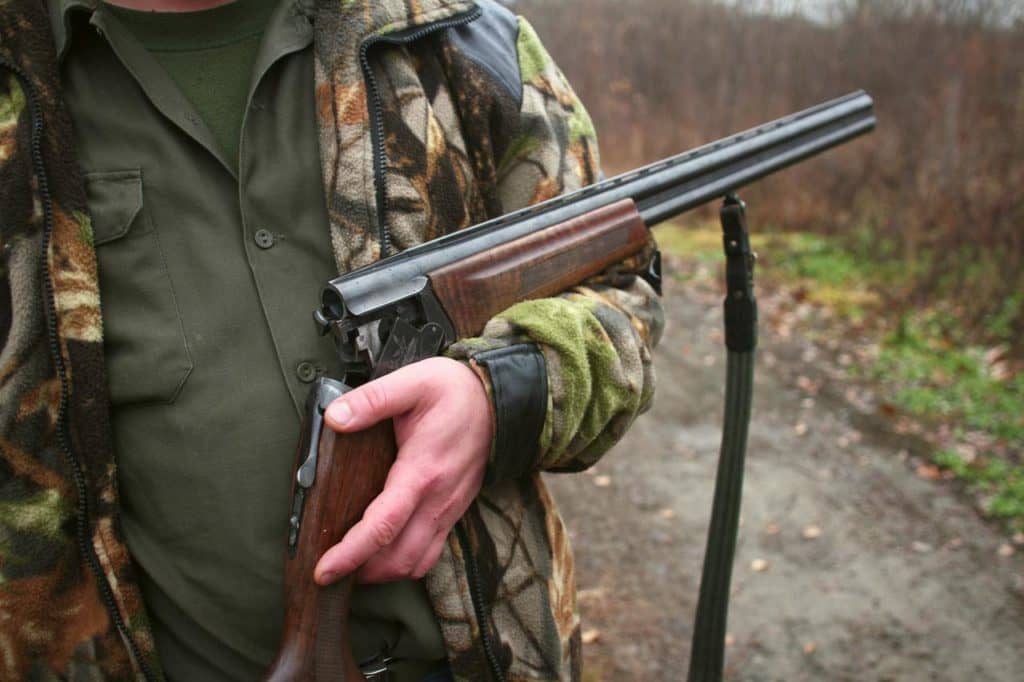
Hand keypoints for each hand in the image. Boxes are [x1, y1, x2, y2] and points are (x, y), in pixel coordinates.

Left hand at [313, 357, 492, 584]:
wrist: (498, 401)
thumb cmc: (455, 391)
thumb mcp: (412, 383)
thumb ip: (372, 400)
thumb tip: (334, 417)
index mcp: (422, 470)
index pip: (383, 525)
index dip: (350, 552)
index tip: (323, 570)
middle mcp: (438, 498)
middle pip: (397, 557)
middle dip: (361, 572)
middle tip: (328, 571)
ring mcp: (448, 509)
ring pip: (415, 563)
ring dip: (383, 573)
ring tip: (352, 566)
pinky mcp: (454, 511)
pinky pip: (430, 554)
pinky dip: (404, 564)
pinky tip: (384, 553)